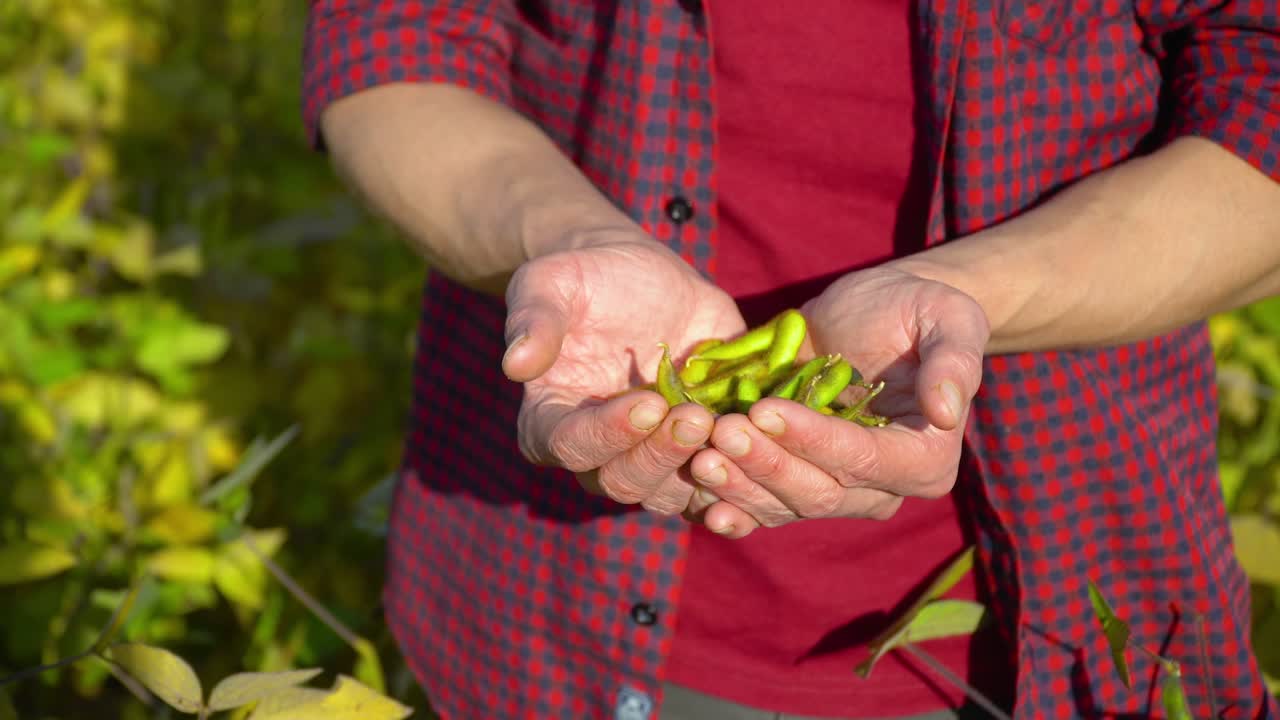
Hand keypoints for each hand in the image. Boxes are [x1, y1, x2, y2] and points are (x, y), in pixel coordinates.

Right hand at [502, 233, 746, 514]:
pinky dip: (743, 483)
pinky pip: (720, 489)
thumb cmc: (582, 279)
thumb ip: (533, 322)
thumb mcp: (548, 285)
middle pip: (626, 482)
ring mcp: (653, 458)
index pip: (573, 447)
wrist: (638, 276)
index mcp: (551, 423)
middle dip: (662, 453)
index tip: (645, 402)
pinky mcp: (700, 451)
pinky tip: (766, 455)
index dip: (608, 433)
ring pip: (674, 494)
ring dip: (705, 472)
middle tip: (695, 415)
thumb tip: (515, 364)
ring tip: (733, 430)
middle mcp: (600, 455)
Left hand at [682, 266, 989, 536]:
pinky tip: (697, 500)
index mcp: (926, 458)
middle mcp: (883, 487)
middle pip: (820, 491)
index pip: (866, 460)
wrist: (877, 312)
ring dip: (740, 484)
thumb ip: (954, 361)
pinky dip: (732, 505)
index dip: (815, 440)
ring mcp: (838, 490)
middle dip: (767, 463)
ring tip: (699, 454)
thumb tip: (946, 411)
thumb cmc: (919, 309)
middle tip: (721, 431)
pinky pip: (764, 505)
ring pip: (785, 504)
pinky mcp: (798, 477)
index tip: (766, 409)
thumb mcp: (949, 318)